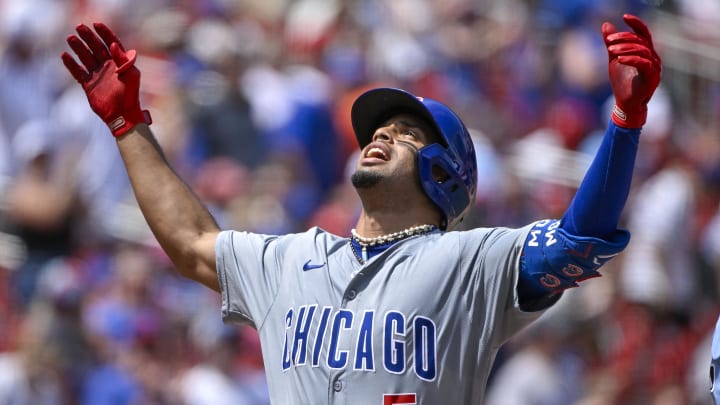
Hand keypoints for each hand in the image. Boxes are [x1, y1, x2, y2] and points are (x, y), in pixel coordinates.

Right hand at [61, 23, 150, 136]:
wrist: (122, 115)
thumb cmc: (130, 95)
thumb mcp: (131, 75)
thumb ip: (123, 60)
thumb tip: (113, 44)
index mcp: (119, 63)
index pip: (111, 43)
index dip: (104, 33)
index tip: (96, 24)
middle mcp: (107, 67)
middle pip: (96, 48)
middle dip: (88, 37)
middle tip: (79, 27)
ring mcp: (97, 75)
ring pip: (85, 58)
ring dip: (78, 48)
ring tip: (71, 38)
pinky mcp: (89, 85)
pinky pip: (78, 72)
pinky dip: (71, 65)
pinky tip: (64, 55)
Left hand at [602, 14, 661, 128]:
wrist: (626, 104)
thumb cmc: (622, 82)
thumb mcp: (614, 59)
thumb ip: (611, 43)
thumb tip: (606, 24)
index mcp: (646, 52)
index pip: (644, 33)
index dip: (636, 23)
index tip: (624, 16)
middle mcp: (653, 57)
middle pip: (640, 41)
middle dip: (624, 38)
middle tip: (608, 42)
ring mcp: (655, 67)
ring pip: (642, 50)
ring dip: (625, 49)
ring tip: (610, 51)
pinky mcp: (652, 77)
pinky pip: (644, 63)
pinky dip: (631, 59)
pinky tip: (619, 59)